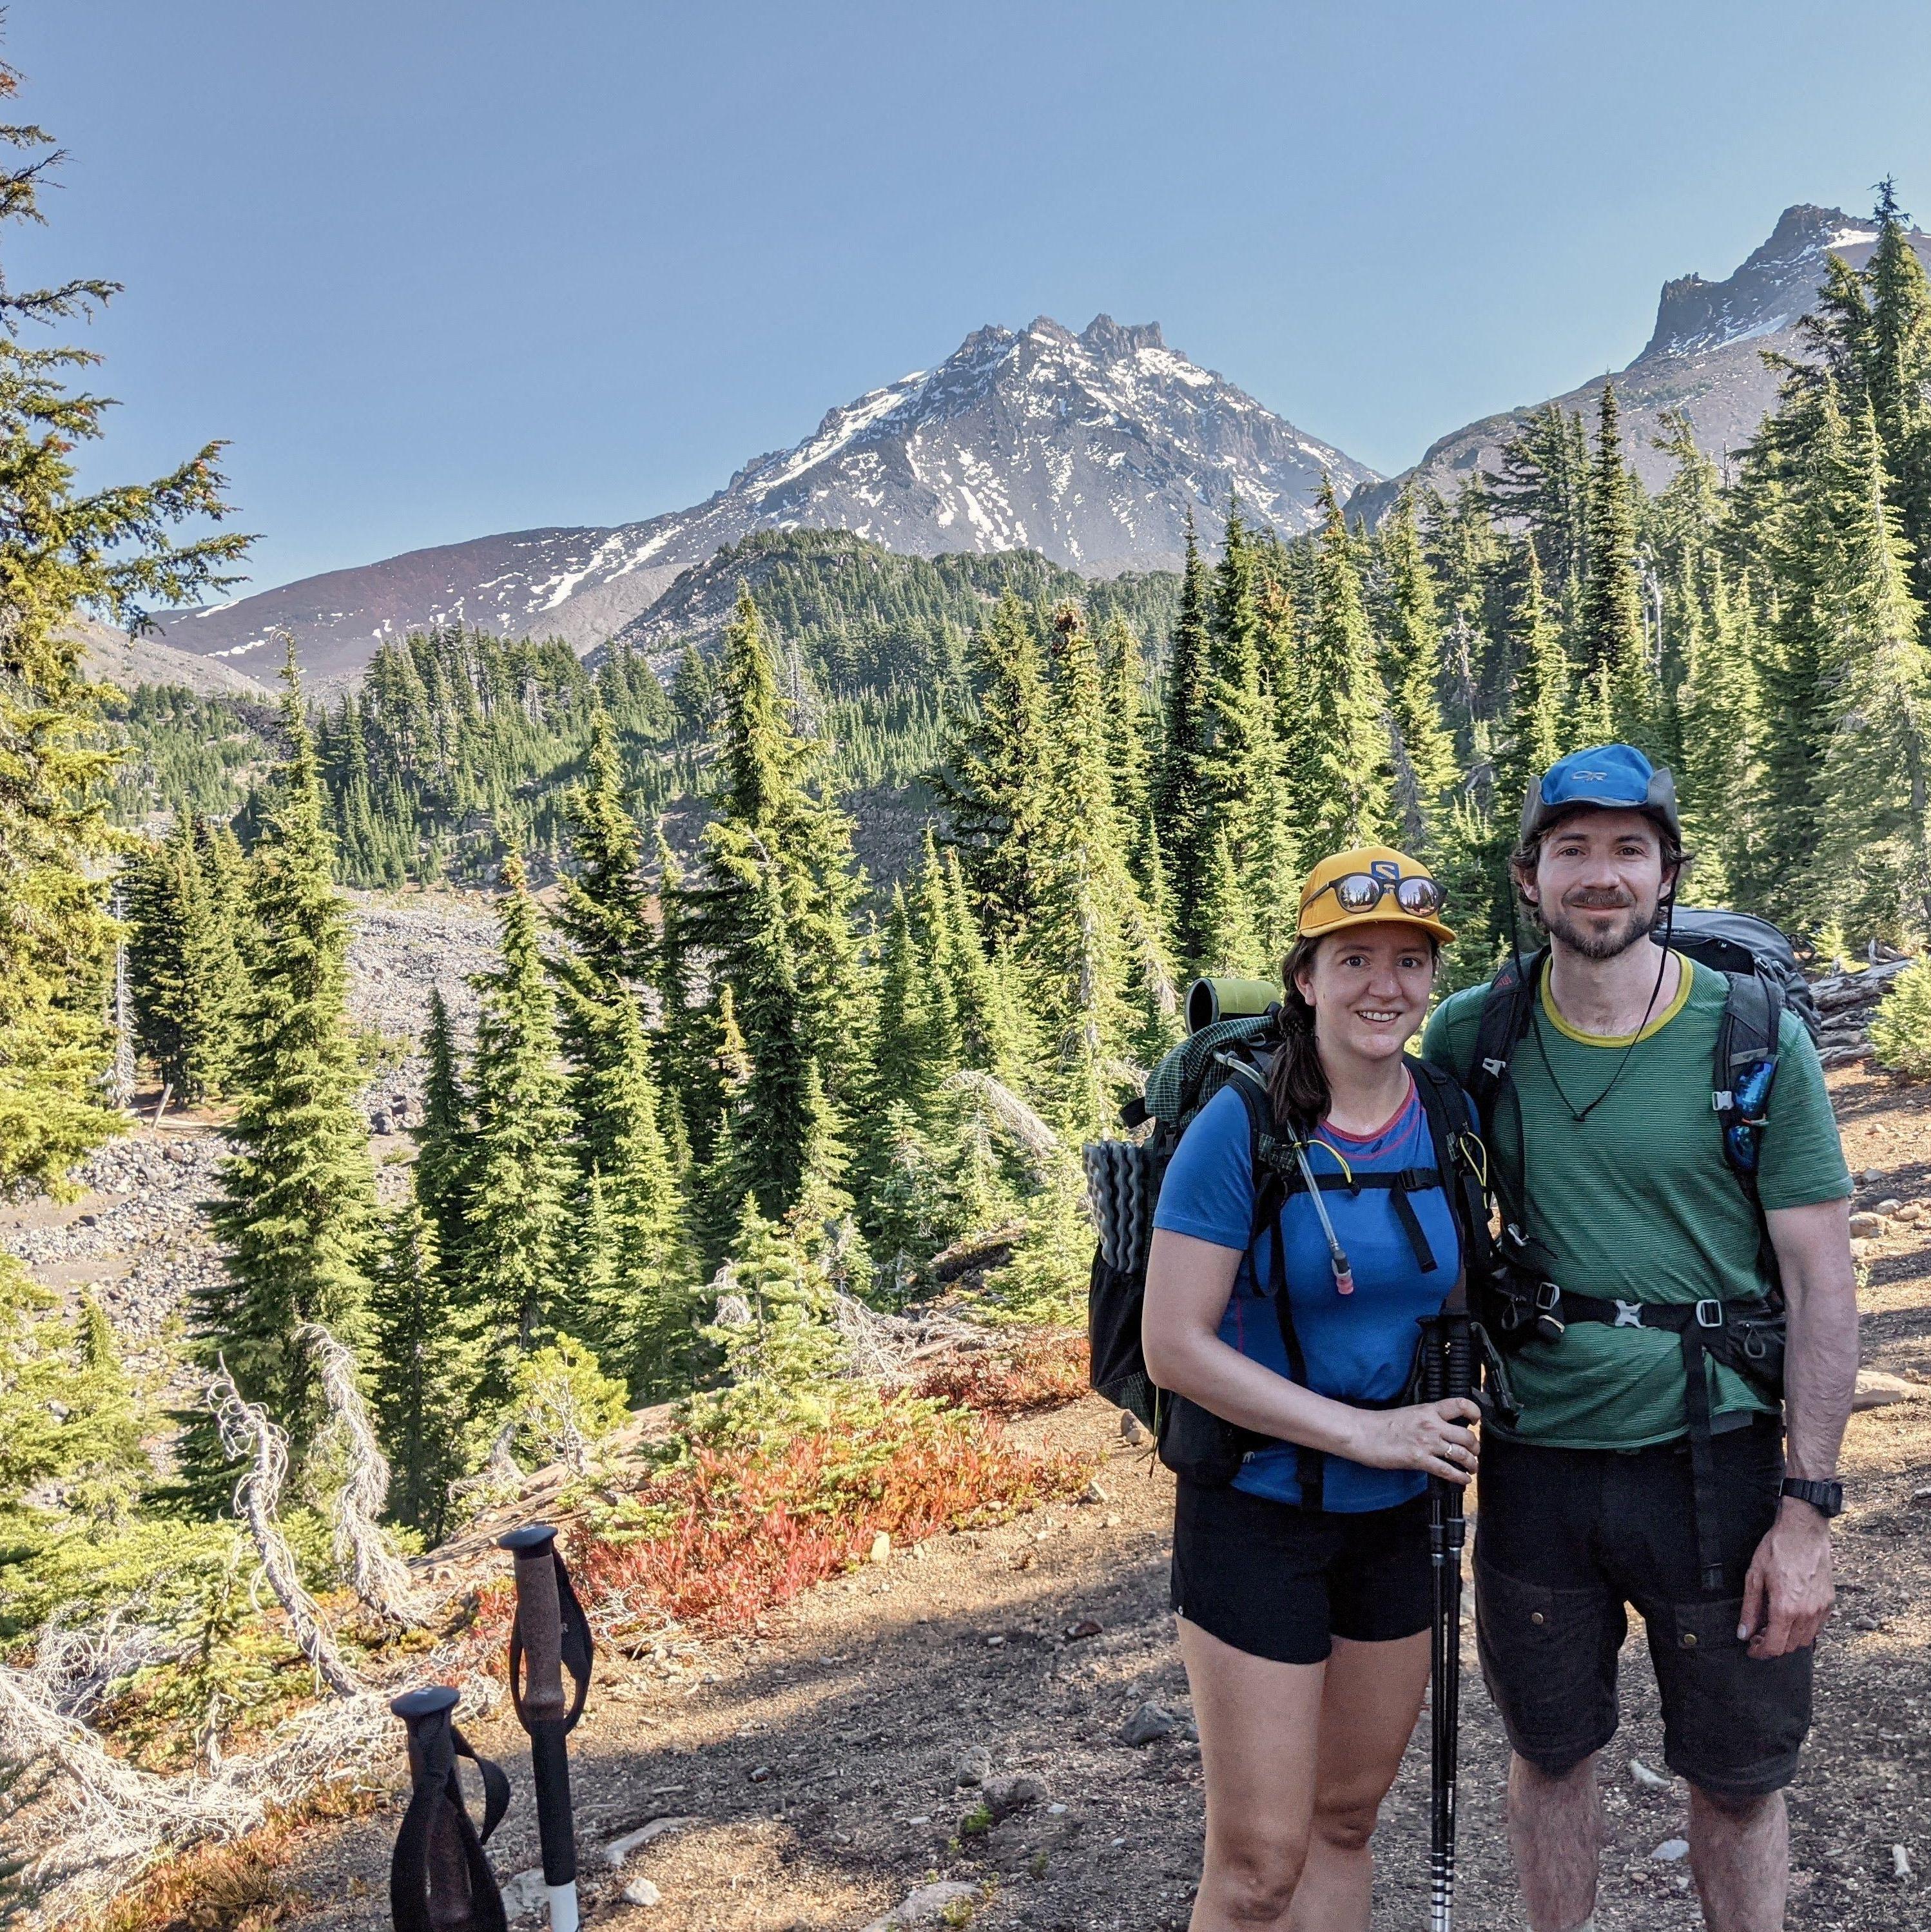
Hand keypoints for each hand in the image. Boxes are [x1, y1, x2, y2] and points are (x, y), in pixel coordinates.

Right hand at [1351, 1398, 1480, 1483]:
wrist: (1363, 1433)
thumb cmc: (1380, 1423)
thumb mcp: (1409, 1413)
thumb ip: (1427, 1419)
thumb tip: (1441, 1428)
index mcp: (1428, 1410)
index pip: (1460, 1405)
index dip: (1474, 1412)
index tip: (1476, 1420)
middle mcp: (1432, 1425)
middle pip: (1467, 1436)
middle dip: (1476, 1447)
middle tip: (1475, 1452)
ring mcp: (1427, 1443)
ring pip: (1462, 1454)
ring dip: (1472, 1463)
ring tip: (1472, 1467)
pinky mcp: (1420, 1460)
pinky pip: (1447, 1470)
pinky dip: (1459, 1477)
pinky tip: (1464, 1480)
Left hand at [1739, 1500, 1834, 1658]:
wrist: (1803, 1532)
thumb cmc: (1777, 1550)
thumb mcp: (1754, 1577)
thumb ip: (1749, 1609)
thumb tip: (1743, 1633)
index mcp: (1786, 1608)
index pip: (1775, 1646)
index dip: (1761, 1652)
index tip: (1752, 1649)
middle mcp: (1807, 1613)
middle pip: (1790, 1646)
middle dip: (1773, 1646)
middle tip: (1758, 1635)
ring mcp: (1821, 1609)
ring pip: (1805, 1640)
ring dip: (1789, 1639)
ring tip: (1773, 1625)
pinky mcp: (1829, 1602)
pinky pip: (1817, 1627)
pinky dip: (1803, 1629)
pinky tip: (1790, 1616)